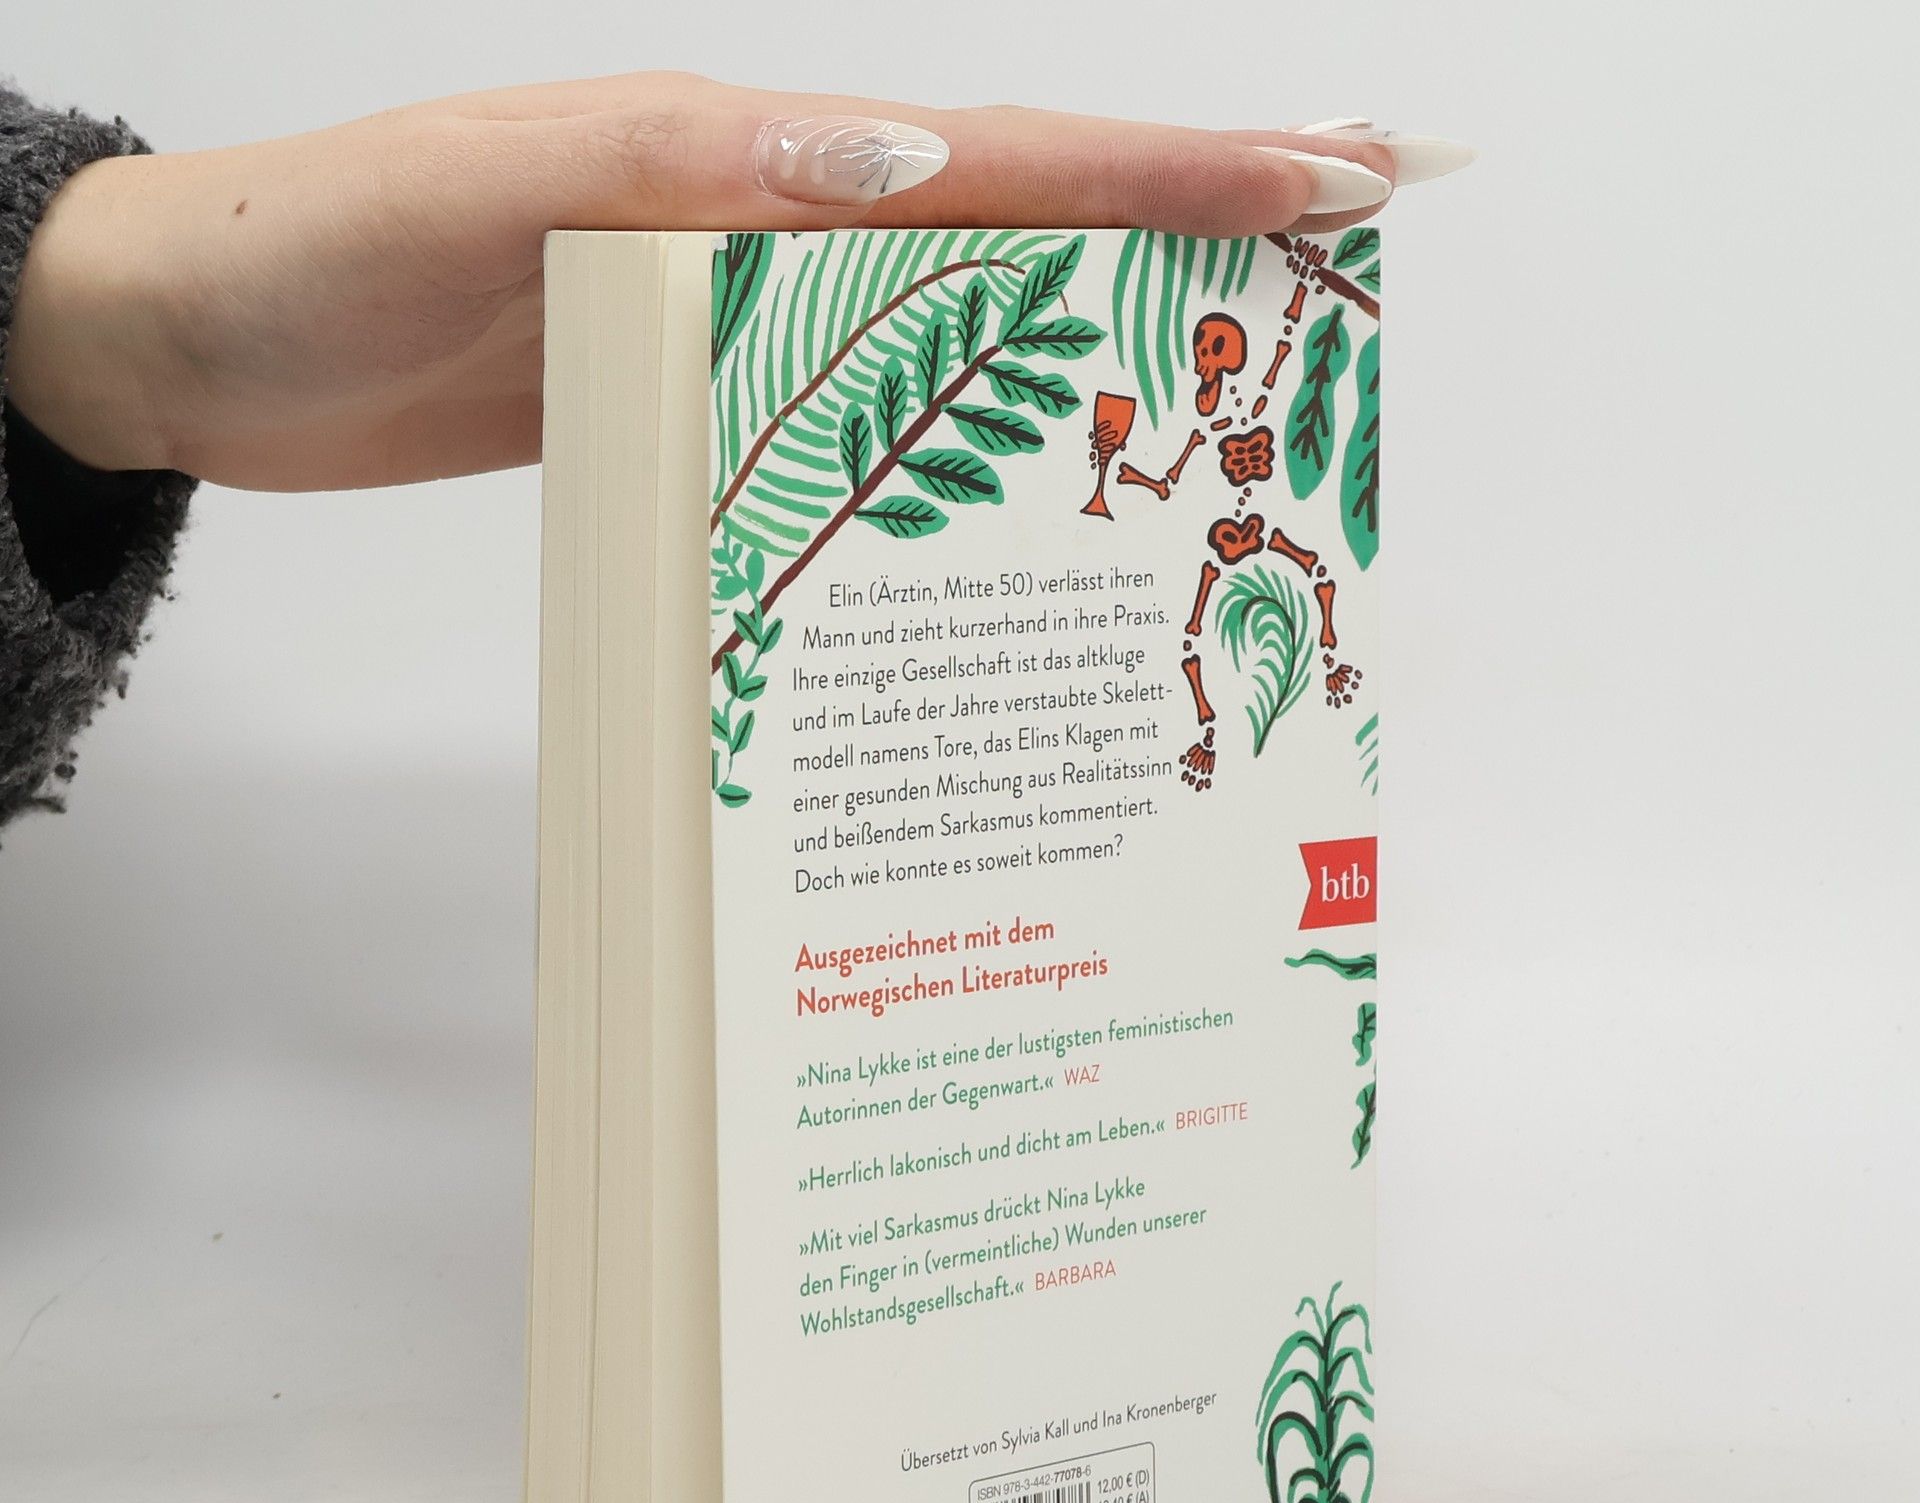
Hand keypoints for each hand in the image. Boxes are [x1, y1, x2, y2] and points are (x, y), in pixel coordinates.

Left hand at [4, 74, 1437, 491]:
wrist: (204, 346)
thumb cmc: (319, 251)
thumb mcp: (497, 182)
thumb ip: (683, 168)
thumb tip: (895, 166)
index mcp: (752, 164)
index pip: (1010, 156)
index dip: (1179, 164)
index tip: (1337, 173)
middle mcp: (772, 240)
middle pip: (1025, 237)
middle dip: (1192, 249)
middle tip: (1342, 287)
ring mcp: (744, 332)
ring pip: (961, 340)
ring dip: (1097, 361)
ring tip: (1227, 416)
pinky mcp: (698, 416)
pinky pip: (861, 431)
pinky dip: (954, 458)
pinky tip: (1003, 512)